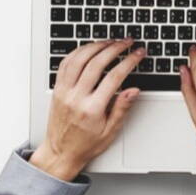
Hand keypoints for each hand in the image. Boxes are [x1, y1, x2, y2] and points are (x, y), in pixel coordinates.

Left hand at [31, 39, 144, 180]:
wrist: (60, 153)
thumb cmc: (85, 145)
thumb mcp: (110, 131)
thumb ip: (122, 108)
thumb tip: (133, 90)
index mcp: (92, 109)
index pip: (114, 77)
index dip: (129, 61)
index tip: (138, 53)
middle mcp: (76, 97)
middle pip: (96, 63)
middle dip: (114, 48)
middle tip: (126, 42)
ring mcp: (64, 91)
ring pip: (78, 59)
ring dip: (95, 46)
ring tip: (109, 41)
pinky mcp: (57, 89)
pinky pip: (65, 64)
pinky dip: (78, 52)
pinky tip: (89, 48)